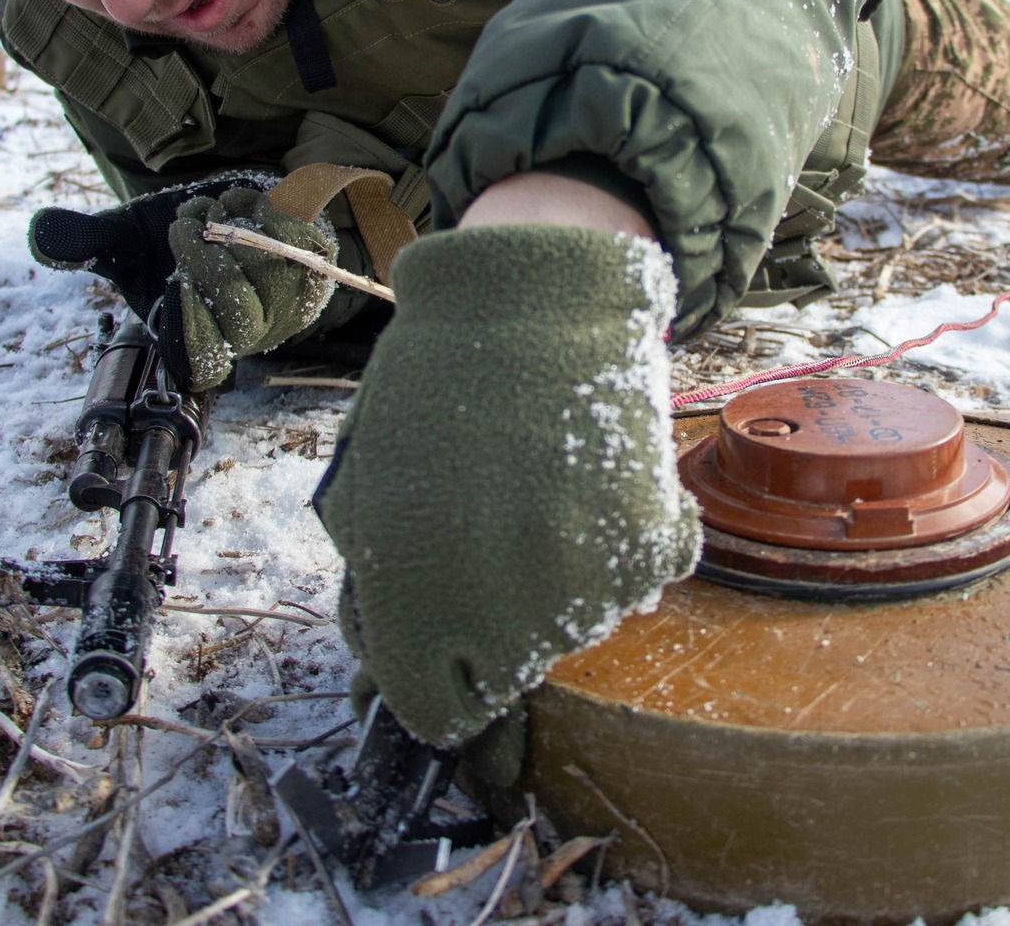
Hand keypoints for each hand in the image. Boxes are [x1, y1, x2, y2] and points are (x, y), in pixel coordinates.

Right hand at [28, 173, 337, 387]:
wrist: (231, 210)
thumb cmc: (173, 239)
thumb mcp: (122, 240)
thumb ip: (83, 243)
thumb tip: (44, 235)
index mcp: (199, 343)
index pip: (204, 362)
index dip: (192, 327)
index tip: (173, 280)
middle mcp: (247, 335)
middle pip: (238, 310)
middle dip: (205, 255)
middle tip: (185, 222)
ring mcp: (288, 304)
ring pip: (271, 274)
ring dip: (233, 228)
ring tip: (212, 210)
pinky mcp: (316, 267)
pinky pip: (300, 242)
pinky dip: (267, 211)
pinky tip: (245, 204)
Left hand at [314, 224, 699, 747]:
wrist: (531, 297)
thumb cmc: (435, 387)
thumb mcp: (364, 487)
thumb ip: (374, 588)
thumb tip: (392, 658)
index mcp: (411, 593)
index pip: (436, 712)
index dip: (440, 689)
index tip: (450, 656)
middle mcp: (496, 601)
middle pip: (510, 678)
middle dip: (500, 634)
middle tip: (497, 548)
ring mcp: (579, 577)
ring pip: (580, 630)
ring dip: (564, 584)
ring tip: (542, 494)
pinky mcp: (645, 542)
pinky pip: (640, 582)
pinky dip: (626, 545)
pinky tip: (591, 483)